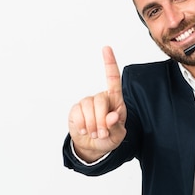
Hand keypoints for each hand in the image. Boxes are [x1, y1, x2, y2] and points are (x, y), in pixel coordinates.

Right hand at [68, 46, 126, 162]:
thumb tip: (112, 117)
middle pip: (100, 100)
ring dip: (92, 124)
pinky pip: (78, 114)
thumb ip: (116, 126)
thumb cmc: (109, 137)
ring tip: (94, 134)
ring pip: (88, 106)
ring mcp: (87, 103)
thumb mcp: (117, 135)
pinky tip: (85, 130)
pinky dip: (83, 125)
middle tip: (102, 133)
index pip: (112, 79)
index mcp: (115, 100)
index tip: (106, 48)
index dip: (109, 63)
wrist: (93, 145)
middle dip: (102, 120)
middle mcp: (101, 98)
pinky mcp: (76, 109)